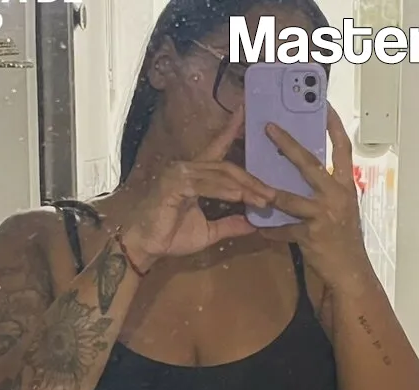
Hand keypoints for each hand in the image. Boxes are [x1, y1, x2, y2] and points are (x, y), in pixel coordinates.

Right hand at [122, 107, 275, 268]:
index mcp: (194, 175)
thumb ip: (230, 224)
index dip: (231, 131)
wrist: (147, 247)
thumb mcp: (209, 232)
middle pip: (226, 167)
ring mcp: (179, 173)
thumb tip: (253, 223)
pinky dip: (223, 190)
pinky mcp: (174, 184)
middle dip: (251, 181)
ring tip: (262, 199)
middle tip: (271, 194)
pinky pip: (205, 184)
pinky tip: (239, 197)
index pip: (217, 150)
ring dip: (243, 188)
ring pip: (219, 175)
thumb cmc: (171, 237)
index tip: (246, 112)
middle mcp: (187, 168)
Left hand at [263, 107, 371, 291]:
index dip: (334, 126)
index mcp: (345, 186)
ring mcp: (323, 215)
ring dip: (269, 190)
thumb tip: (309, 173)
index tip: (323, 105)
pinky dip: (270, 230)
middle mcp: (337, 195)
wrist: (350, 270)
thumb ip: (327, 190)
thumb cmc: (344, 239)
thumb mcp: (342, 208)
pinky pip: (284, 230)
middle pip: (310, 164)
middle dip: (288, 144)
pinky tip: (258, 228)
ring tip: (250, 181)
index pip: (342, 149)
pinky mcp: (311, 235)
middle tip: (269, 128)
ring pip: (290, 198)